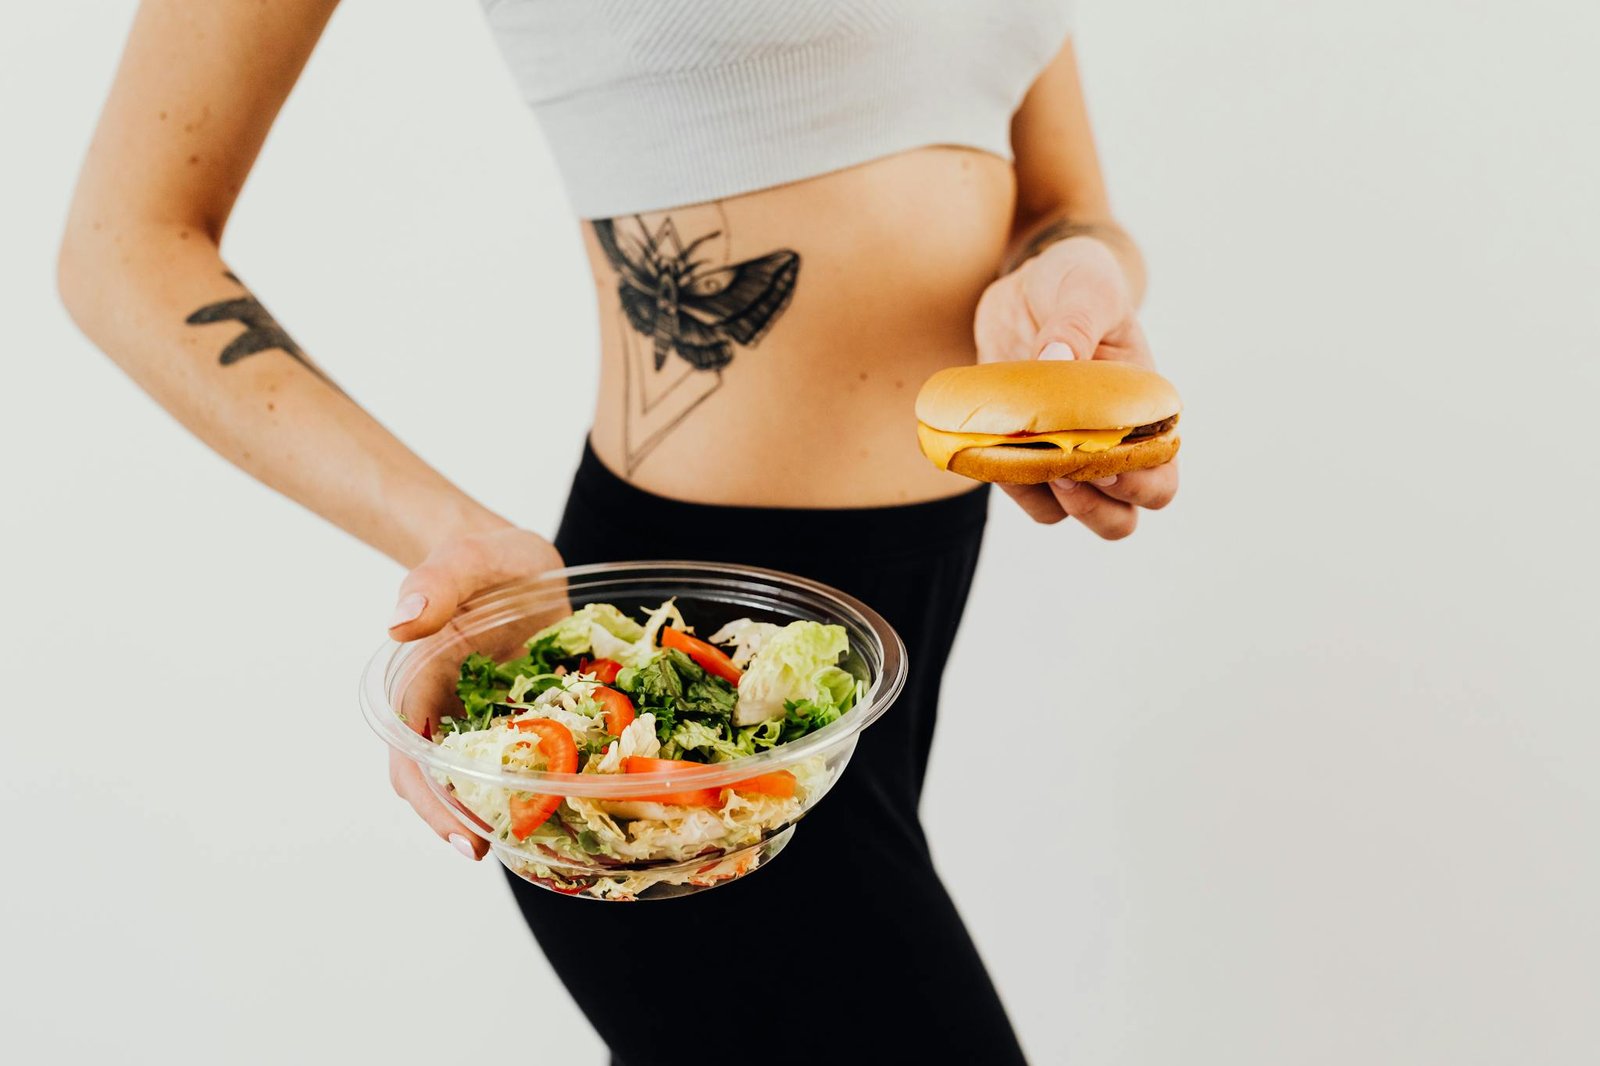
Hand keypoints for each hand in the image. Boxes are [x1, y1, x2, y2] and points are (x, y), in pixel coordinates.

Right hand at [384, 526, 564, 858]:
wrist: (522, 561)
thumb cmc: (487, 559)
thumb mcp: (467, 557)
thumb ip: (436, 580)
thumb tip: (402, 619)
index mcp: (419, 687)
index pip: (410, 758)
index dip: (432, 802)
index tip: (463, 838)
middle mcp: (451, 716)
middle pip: (446, 787)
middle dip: (470, 824)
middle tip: (511, 855)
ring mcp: (492, 726)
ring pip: (492, 785)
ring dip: (513, 815)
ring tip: (551, 846)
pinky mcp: (534, 724)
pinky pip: (539, 764)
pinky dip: (553, 785)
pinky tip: (584, 801)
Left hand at [973, 234, 1177, 538]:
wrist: (1028, 286)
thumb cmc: (1075, 282)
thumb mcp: (1086, 286)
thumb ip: (1077, 321)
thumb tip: (1058, 357)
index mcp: (1145, 410)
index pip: (1161, 474)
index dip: (1138, 482)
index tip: (1103, 458)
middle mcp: (1112, 442)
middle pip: (1122, 516)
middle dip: (1096, 509)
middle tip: (1064, 471)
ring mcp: (1067, 452)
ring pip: (1071, 514)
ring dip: (1049, 501)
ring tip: (1023, 460)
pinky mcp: (1024, 449)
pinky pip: (1022, 492)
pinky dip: (1009, 483)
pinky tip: (990, 452)